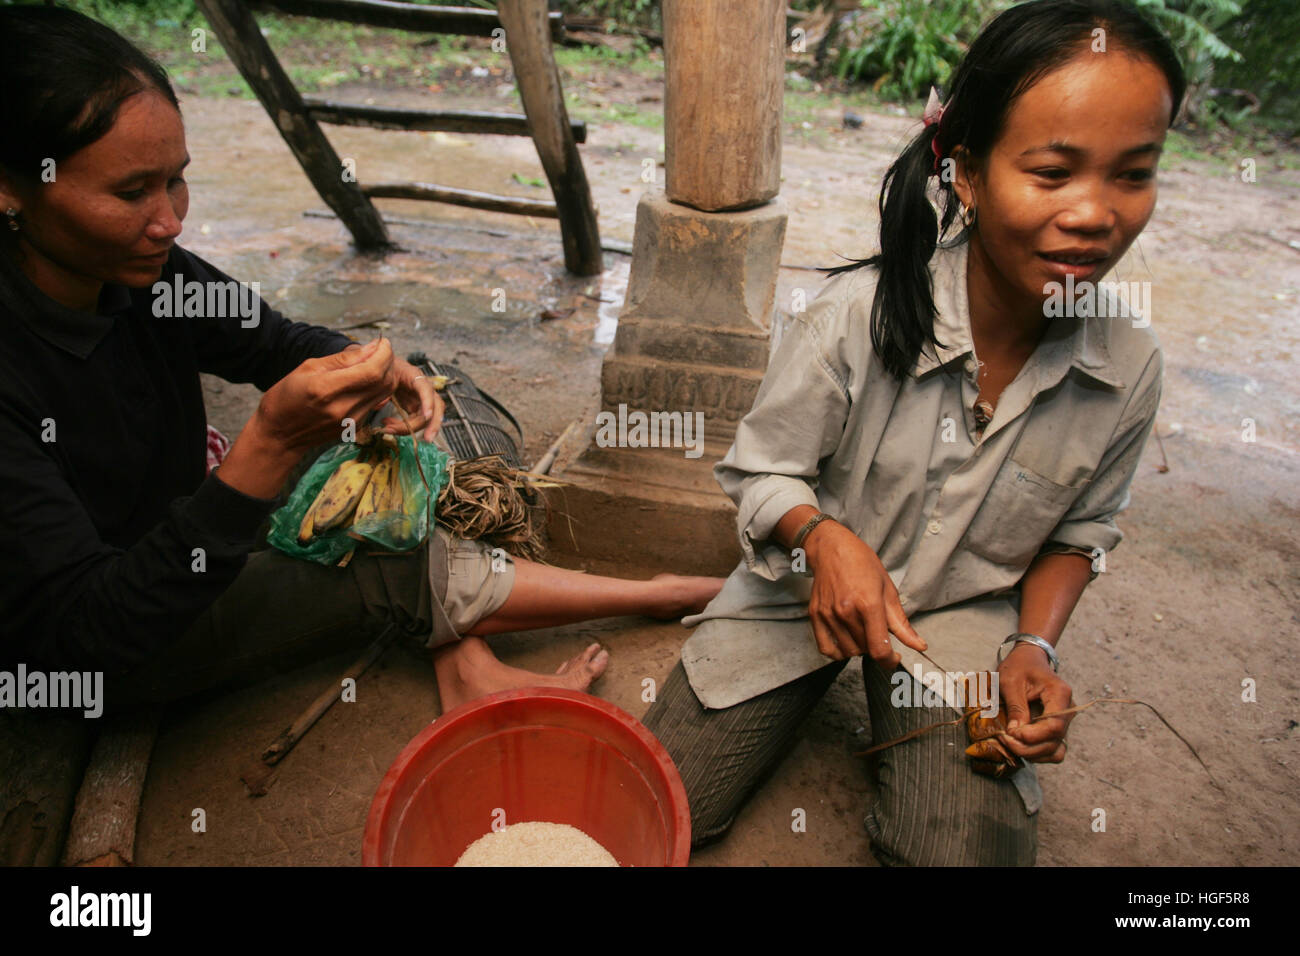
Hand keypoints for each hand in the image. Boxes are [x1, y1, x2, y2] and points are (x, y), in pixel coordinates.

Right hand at [253, 336, 400, 453]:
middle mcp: (344, 408)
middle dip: (387, 362)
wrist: (279, 434)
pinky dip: (377, 388)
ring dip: (386, 375)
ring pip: (385, 394)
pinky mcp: (355, 428)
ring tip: (373, 362)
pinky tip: (365, 379)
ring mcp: (351, 421)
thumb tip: (372, 347)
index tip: (382, 343)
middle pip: (384, 382)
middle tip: (380, 350)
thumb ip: (343, 359)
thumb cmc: (287, 396)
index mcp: (328, 389)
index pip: (372, 371)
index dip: (384, 354)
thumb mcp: (308, 368)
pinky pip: (375, 403)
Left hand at [377, 353, 443, 441]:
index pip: (425, 388)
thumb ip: (380, 387)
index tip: (427, 416)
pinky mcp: (416, 408)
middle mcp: (422, 388)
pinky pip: (416, 422)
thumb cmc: (383, 369)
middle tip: (427, 439)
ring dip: (411, 429)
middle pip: (436, 407)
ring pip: (427, 418)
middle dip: (433, 424)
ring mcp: (421, 399)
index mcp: (413, 375)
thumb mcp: (380, 373)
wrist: (383, 370)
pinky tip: (389, 425)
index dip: (428, 402)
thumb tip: (379, 405)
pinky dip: (404, 428)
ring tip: (388, 429)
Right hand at [804, 520, 927, 667]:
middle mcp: (846, 612)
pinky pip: (826, 649)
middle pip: (865, 650)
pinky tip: (846, 640)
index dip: (889, 661)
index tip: (893, 658)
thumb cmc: (861, 563)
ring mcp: (828, 615)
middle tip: (876, 630)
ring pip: (847, 651)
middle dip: (875, 646)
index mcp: (868, 604)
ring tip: (861, 631)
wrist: (832, 548)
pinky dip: (838, 652)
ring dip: (858, 648)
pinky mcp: (815, 616)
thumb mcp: (888, 590)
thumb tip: (918, 645)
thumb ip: (901, 623)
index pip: (879, 649)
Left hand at [994, 642, 1073, 762]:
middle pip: (1054, 741)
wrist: (1029, 659)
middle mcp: (1068, 710)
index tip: (1010, 733)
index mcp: (1060, 694)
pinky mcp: (1057, 728)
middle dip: (1027, 747)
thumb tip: (1015, 732)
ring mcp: (1064, 721)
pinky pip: (1053, 750)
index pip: (1054, 725)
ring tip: (1010, 744)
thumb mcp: (1010, 681)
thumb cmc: (1019, 666)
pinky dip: (1037, 754)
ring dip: (1032, 754)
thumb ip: (1016, 707)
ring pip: (1055, 750)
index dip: (1032, 736)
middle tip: (1004, 739)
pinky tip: (1020, 746)